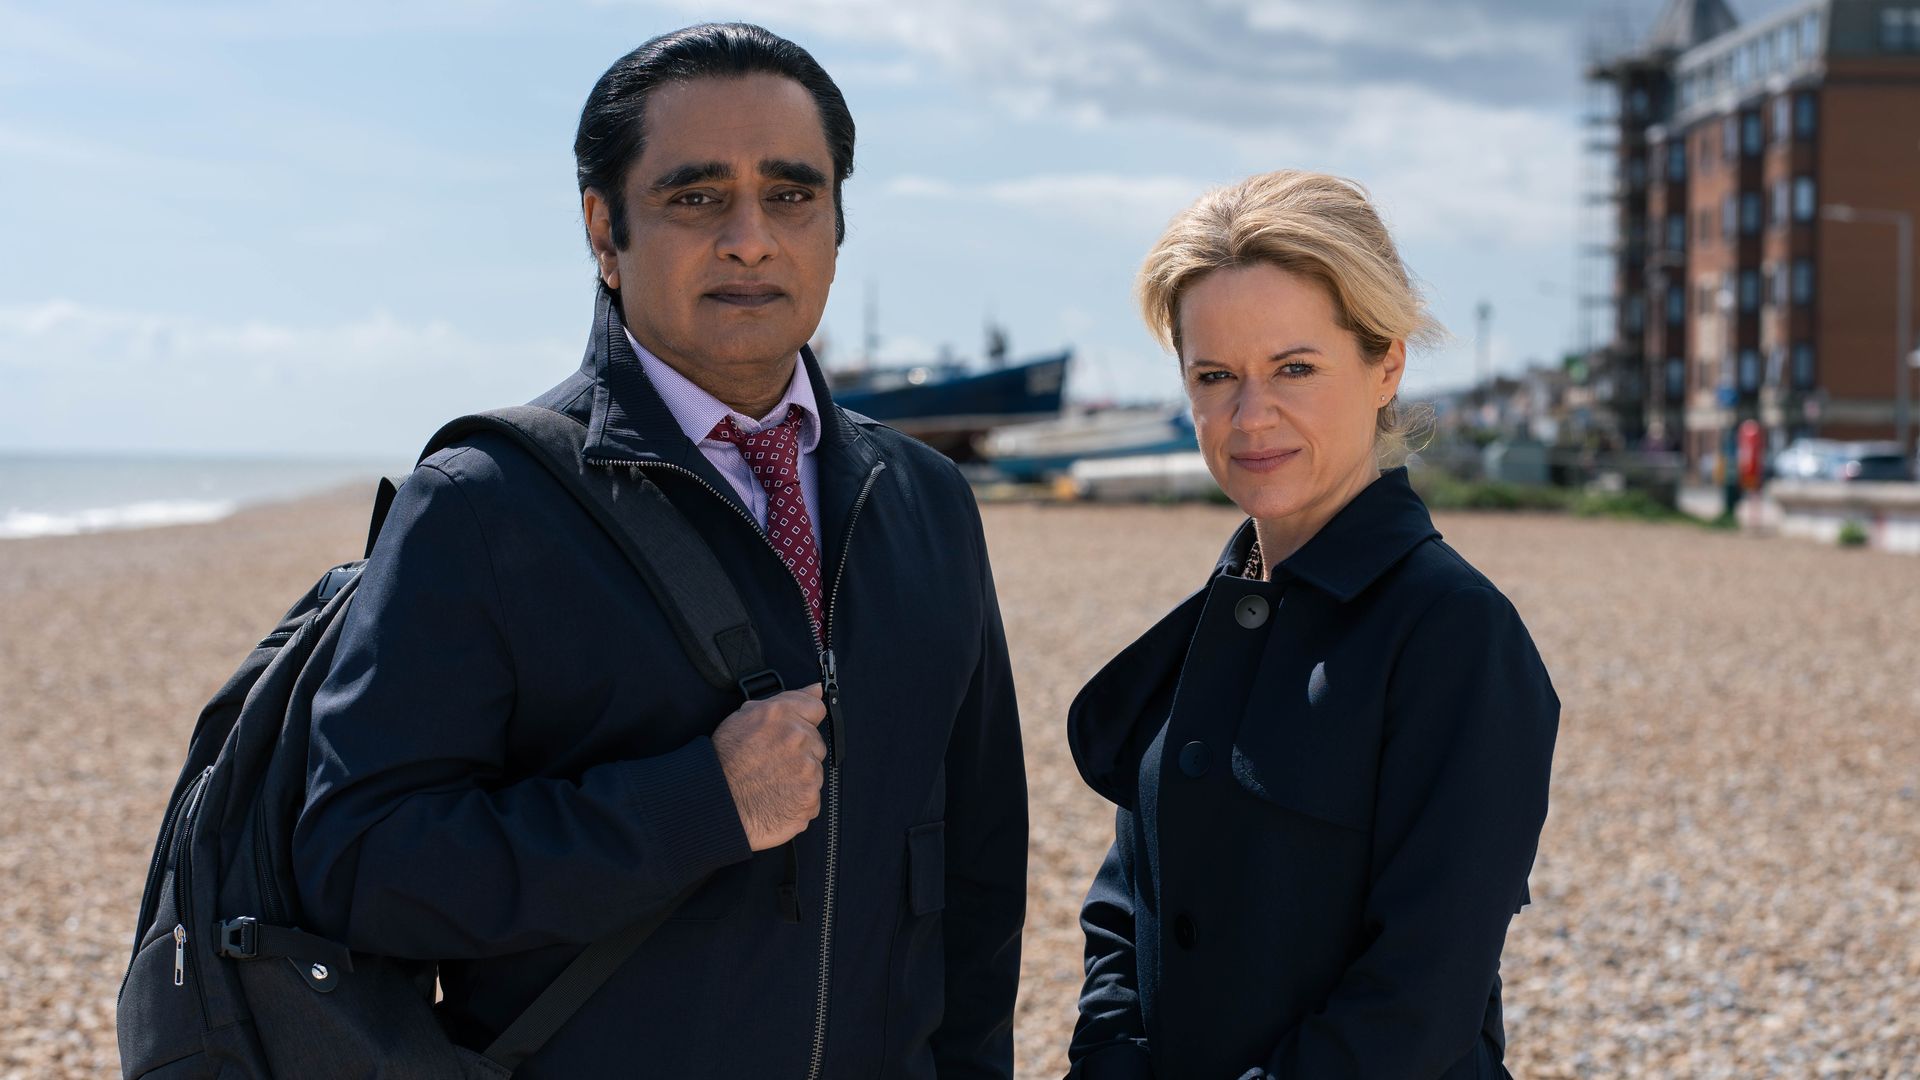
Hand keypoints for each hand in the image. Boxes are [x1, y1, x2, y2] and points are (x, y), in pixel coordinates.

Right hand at [711, 683, 827, 850]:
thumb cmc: (725, 761)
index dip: (804, 721)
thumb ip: (786, 700)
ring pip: (815, 770)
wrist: (716, 803)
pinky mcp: (809, 799)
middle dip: (801, 751)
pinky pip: (812, 798)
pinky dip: (798, 800)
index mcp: (781, 715)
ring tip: (771, 782)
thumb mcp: (745, 716)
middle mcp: (798, 739)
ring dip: (800, 775)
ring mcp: (807, 771)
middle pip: (816, 742)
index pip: (815, 709)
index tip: (793, 733)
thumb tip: (816, 689)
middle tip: (773, 762)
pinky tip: (777, 799)